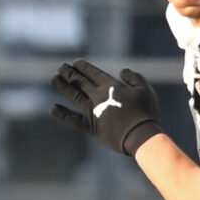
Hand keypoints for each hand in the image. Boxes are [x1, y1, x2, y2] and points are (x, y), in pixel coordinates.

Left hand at [50, 59, 165, 156]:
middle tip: (61, 67)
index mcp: (111, 86)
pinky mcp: (90, 127)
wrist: (141, 136)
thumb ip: (135, 78)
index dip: (82, 67)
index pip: (92, 73)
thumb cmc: (146, 113)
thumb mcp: (146, 90)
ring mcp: (92, 111)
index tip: (75, 63)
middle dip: (69, 73)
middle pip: (80, 81)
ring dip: (62, 87)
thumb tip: (122, 71)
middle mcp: (98, 96)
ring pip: (73, 96)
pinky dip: (61, 113)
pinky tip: (53, 108)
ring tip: (54, 79)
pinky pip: (72, 119)